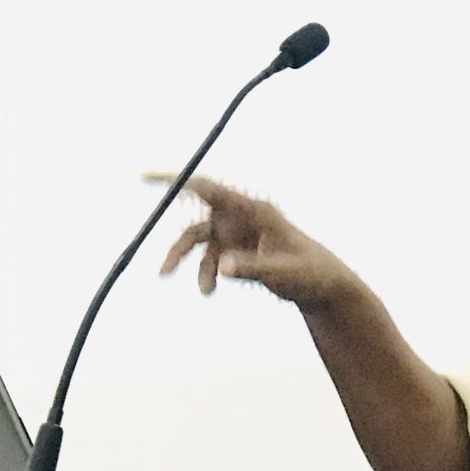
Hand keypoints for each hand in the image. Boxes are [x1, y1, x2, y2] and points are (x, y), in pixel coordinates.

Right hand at [155, 176, 358, 309]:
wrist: (324, 286)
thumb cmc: (311, 274)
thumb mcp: (284, 274)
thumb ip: (253, 268)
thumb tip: (222, 268)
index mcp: (254, 210)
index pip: (208, 188)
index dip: (175, 181)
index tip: (145, 177)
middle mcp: (241, 217)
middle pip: (198, 223)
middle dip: (179, 248)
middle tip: (163, 274)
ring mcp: (238, 233)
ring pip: (200, 243)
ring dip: (193, 266)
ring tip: (204, 293)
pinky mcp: (237, 249)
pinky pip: (210, 258)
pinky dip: (207, 274)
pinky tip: (211, 291)